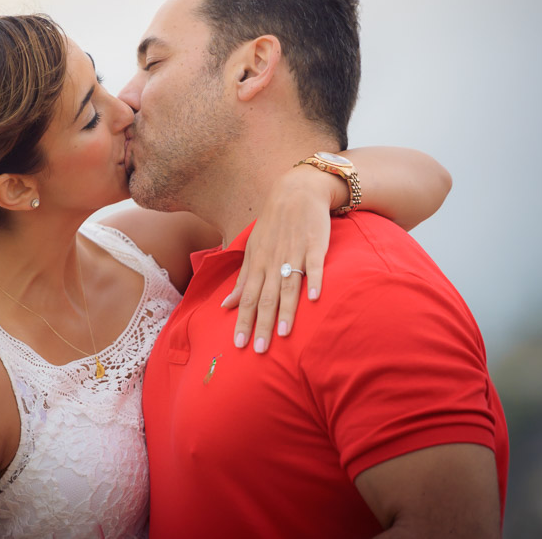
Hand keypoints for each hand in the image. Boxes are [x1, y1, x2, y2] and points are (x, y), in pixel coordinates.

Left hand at [222, 166, 343, 351]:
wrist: (297, 191)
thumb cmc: (273, 225)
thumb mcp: (252, 250)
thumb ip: (242, 280)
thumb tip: (226, 306)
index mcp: (257, 263)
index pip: (247, 297)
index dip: (243, 321)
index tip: (239, 344)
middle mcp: (272, 261)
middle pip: (265, 297)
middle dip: (261, 324)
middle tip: (259, 350)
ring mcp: (294, 253)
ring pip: (288, 286)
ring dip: (286, 310)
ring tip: (283, 334)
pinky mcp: (314, 245)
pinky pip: (314, 265)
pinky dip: (315, 281)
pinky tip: (315, 298)